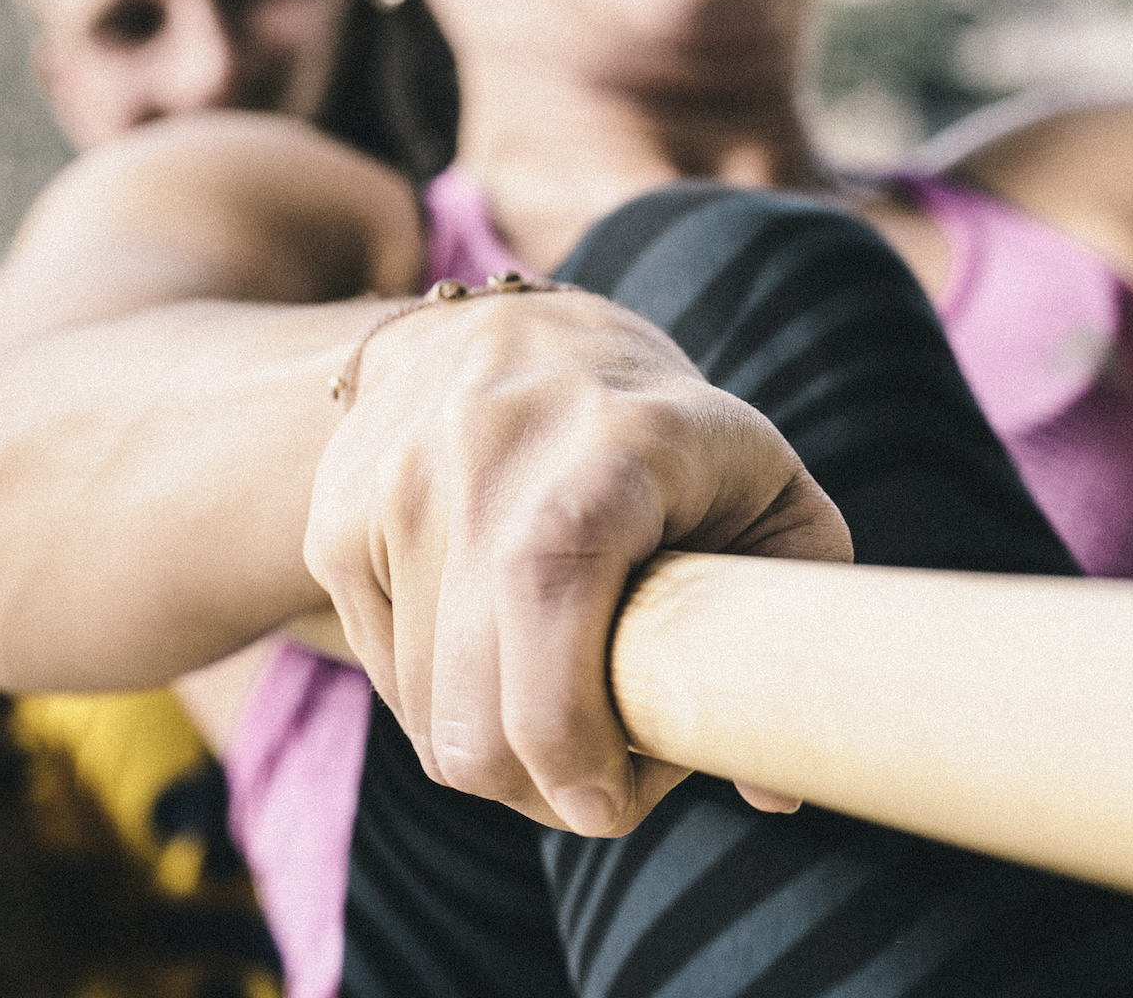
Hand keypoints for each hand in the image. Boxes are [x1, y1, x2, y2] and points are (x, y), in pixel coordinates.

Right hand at [303, 289, 849, 834]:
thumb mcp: (766, 489)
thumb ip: (793, 619)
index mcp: (617, 436)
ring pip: (428, 715)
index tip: (610, 797)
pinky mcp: (338, 520)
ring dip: (497, 752)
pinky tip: (498, 648)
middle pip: (475, 696)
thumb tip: (775, 793)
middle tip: (602, 780)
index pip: (553, 576)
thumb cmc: (673, 439)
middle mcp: (491, 445)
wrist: (516, 336)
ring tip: (560, 703)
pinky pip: (387, 682)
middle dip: (540, 786)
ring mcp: (398, 481)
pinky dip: (444, 705)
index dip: (569, 724)